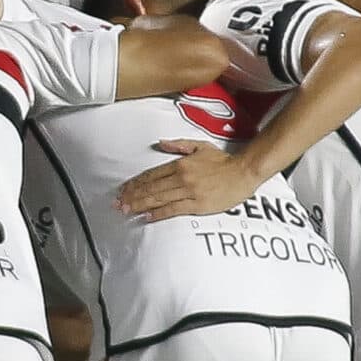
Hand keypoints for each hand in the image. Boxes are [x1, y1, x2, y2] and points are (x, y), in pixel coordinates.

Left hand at [116, 139, 260, 220]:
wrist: (243, 172)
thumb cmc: (222, 160)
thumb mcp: (200, 146)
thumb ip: (179, 145)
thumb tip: (160, 143)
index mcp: (180, 163)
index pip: (152, 174)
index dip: (135, 183)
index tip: (123, 189)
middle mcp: (181, 177)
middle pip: (151, 188)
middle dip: (132, 196)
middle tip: (117, 204)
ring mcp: (189, 191)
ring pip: (158, 199)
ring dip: (140, 205)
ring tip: (126, 211)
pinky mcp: (197, 204)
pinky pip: (173, 209)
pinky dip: (158, 213)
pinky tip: (147, 217)